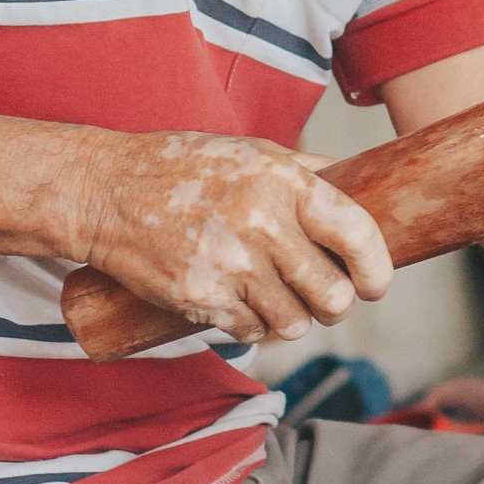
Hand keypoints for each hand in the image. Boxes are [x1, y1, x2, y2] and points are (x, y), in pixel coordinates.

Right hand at [69, 131, 392, 344]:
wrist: (106, 191)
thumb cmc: (182, 167)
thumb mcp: (253, 151)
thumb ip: (309, 172)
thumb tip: (362, 184)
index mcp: (282, 181)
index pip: (356, 233)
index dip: (377, 268)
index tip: (376, 283)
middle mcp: (260, 224)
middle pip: (331, 296)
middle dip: (334, 303)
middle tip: (323, 296)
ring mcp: (229, 265)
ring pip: (294, 324)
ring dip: (292, 319)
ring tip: (276, 297)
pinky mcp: (200, 298)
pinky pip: (251, 332)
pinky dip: (253, 325)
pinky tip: (240, 300)